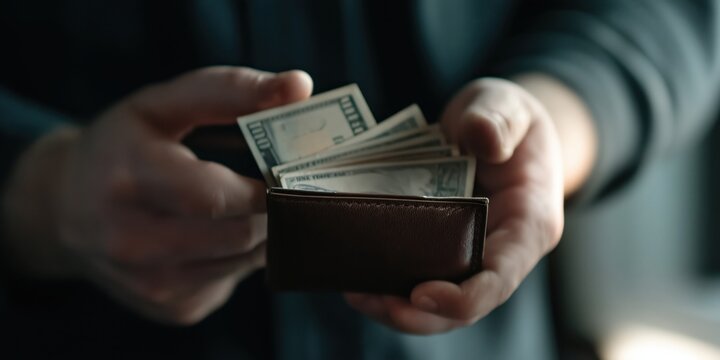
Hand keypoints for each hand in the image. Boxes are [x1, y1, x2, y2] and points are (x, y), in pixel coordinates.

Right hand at [2, 66, 312, 323]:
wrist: (62, 208)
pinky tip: (223, 234)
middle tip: (285, 186)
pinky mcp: (168, 308)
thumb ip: (230, 89)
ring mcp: (149, 284)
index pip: (213, 196)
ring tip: (254, 206)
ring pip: (243, 262)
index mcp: (126, 179)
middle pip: (238, 234)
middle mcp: (130, 241)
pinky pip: (232, 282)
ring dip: (263, 234)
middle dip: (273, 210)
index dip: (263, 187)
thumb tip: (300, 85)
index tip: (290, 169)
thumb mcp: (162, 104)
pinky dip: (241, 257)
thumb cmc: (123, 146)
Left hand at [345, 77, 568, 333]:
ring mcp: (473, 255)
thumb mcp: (508, 104)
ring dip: (396, 306)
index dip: (463, 297)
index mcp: (529, 224)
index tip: (420, 294)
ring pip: (440, 303)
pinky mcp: (446, 250)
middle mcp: (503, 251)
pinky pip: (421, 278)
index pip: (501, 277)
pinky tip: (356, 272)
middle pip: (465, 305)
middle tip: (365, 298)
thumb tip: (483, 140)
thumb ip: (498, 119)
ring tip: (354, 293)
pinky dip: (390, 283)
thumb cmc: (509, 116)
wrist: (499, 125)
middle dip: (417, 313)